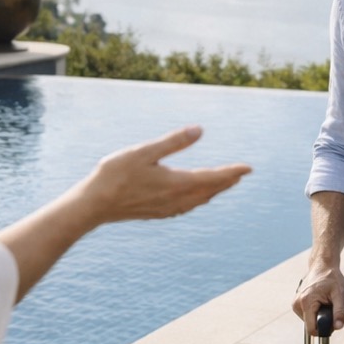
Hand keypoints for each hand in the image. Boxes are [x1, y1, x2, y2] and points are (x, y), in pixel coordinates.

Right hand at [77, 125, 250, 224]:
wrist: (94, 205)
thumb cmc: (115, 175)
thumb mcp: (144, 152)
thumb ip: (173, 142)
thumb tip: (199, 130)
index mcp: (177, 183)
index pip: (213, 178)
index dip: (232, 172)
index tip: (248, 168)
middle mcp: (176, 199)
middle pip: (209, 191)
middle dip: (226, 182)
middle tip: (240, 174)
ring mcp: (167, 209)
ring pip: (199, 201)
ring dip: (213, 191)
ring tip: (223, 184)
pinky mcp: (157, 213)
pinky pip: (186, 207)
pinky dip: (198, 200)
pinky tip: (193, 198)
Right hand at [292, 264, 343, 335]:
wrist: (322, 266)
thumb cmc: (332, 278)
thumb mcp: (339, 294)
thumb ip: (339, 312)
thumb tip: (338, 327)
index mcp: (306, 302)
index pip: (312, 329)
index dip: (324, 330)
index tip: (333, 322)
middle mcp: (297, 304)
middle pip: (311, 326)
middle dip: (323, 321)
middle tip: (331, 308)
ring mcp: (295, 304)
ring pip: (309, 322)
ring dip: (319, 317)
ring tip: (326, 304)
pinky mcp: (296, 303)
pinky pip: (307, 316)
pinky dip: (315, 313)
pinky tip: (320, 302)